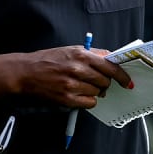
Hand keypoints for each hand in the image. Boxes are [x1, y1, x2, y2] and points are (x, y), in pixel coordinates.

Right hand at [16, 46, 132, 108]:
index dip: (122, 75)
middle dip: (104, 83)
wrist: (25, 73)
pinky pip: (89, 103)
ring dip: (94, 92)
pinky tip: (79, 95)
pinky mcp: (66, 99)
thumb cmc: (46, 60)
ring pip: (97, 93)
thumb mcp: (69, 50)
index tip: (127, 81)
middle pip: (105, 81)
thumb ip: (91, 54)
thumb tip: (110, 58)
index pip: (110, 66)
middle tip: (97, 82)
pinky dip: (88, 101)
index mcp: (80, 55)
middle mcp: (78, 69)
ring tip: (82, 86)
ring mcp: (72, 85)